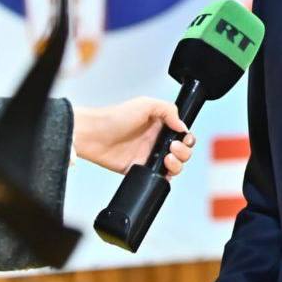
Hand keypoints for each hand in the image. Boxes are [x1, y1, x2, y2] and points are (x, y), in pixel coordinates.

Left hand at [72, 97, 194, 175]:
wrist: (94, 135)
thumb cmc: (115, 117)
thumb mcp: (145, 104)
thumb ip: (168, 110)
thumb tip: (182, 126)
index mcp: (160, 125)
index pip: (182, 134)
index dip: (187, 138)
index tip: (182, 138)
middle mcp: (156, 140)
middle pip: (183, 151)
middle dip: (184, 152)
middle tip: (172, 148)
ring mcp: (149, 155)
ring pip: (175, 165)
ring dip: (177, 164)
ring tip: (167, 159)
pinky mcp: (140, 169)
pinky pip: (159, 177)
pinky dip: (166, 177)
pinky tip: (162, 171)